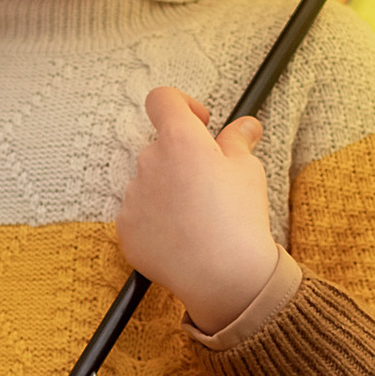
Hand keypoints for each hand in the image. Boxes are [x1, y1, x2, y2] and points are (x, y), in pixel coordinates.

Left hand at [116, 83, 280, 328]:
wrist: (223, 275)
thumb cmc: (240, 219)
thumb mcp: (248, 171)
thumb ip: (238, 141)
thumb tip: (244, 126)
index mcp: (180, 140)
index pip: (163, 100)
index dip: (181, 105)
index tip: (200, 123)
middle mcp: (149, 161)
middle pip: (161, 147)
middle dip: (182, 158)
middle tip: (210, 185)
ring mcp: (133, 196)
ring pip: (149, 181)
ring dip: (168, 190)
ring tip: (197, 218)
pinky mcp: (125, 227)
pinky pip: (139, 213)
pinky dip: (156, 220)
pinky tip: (181, 237)